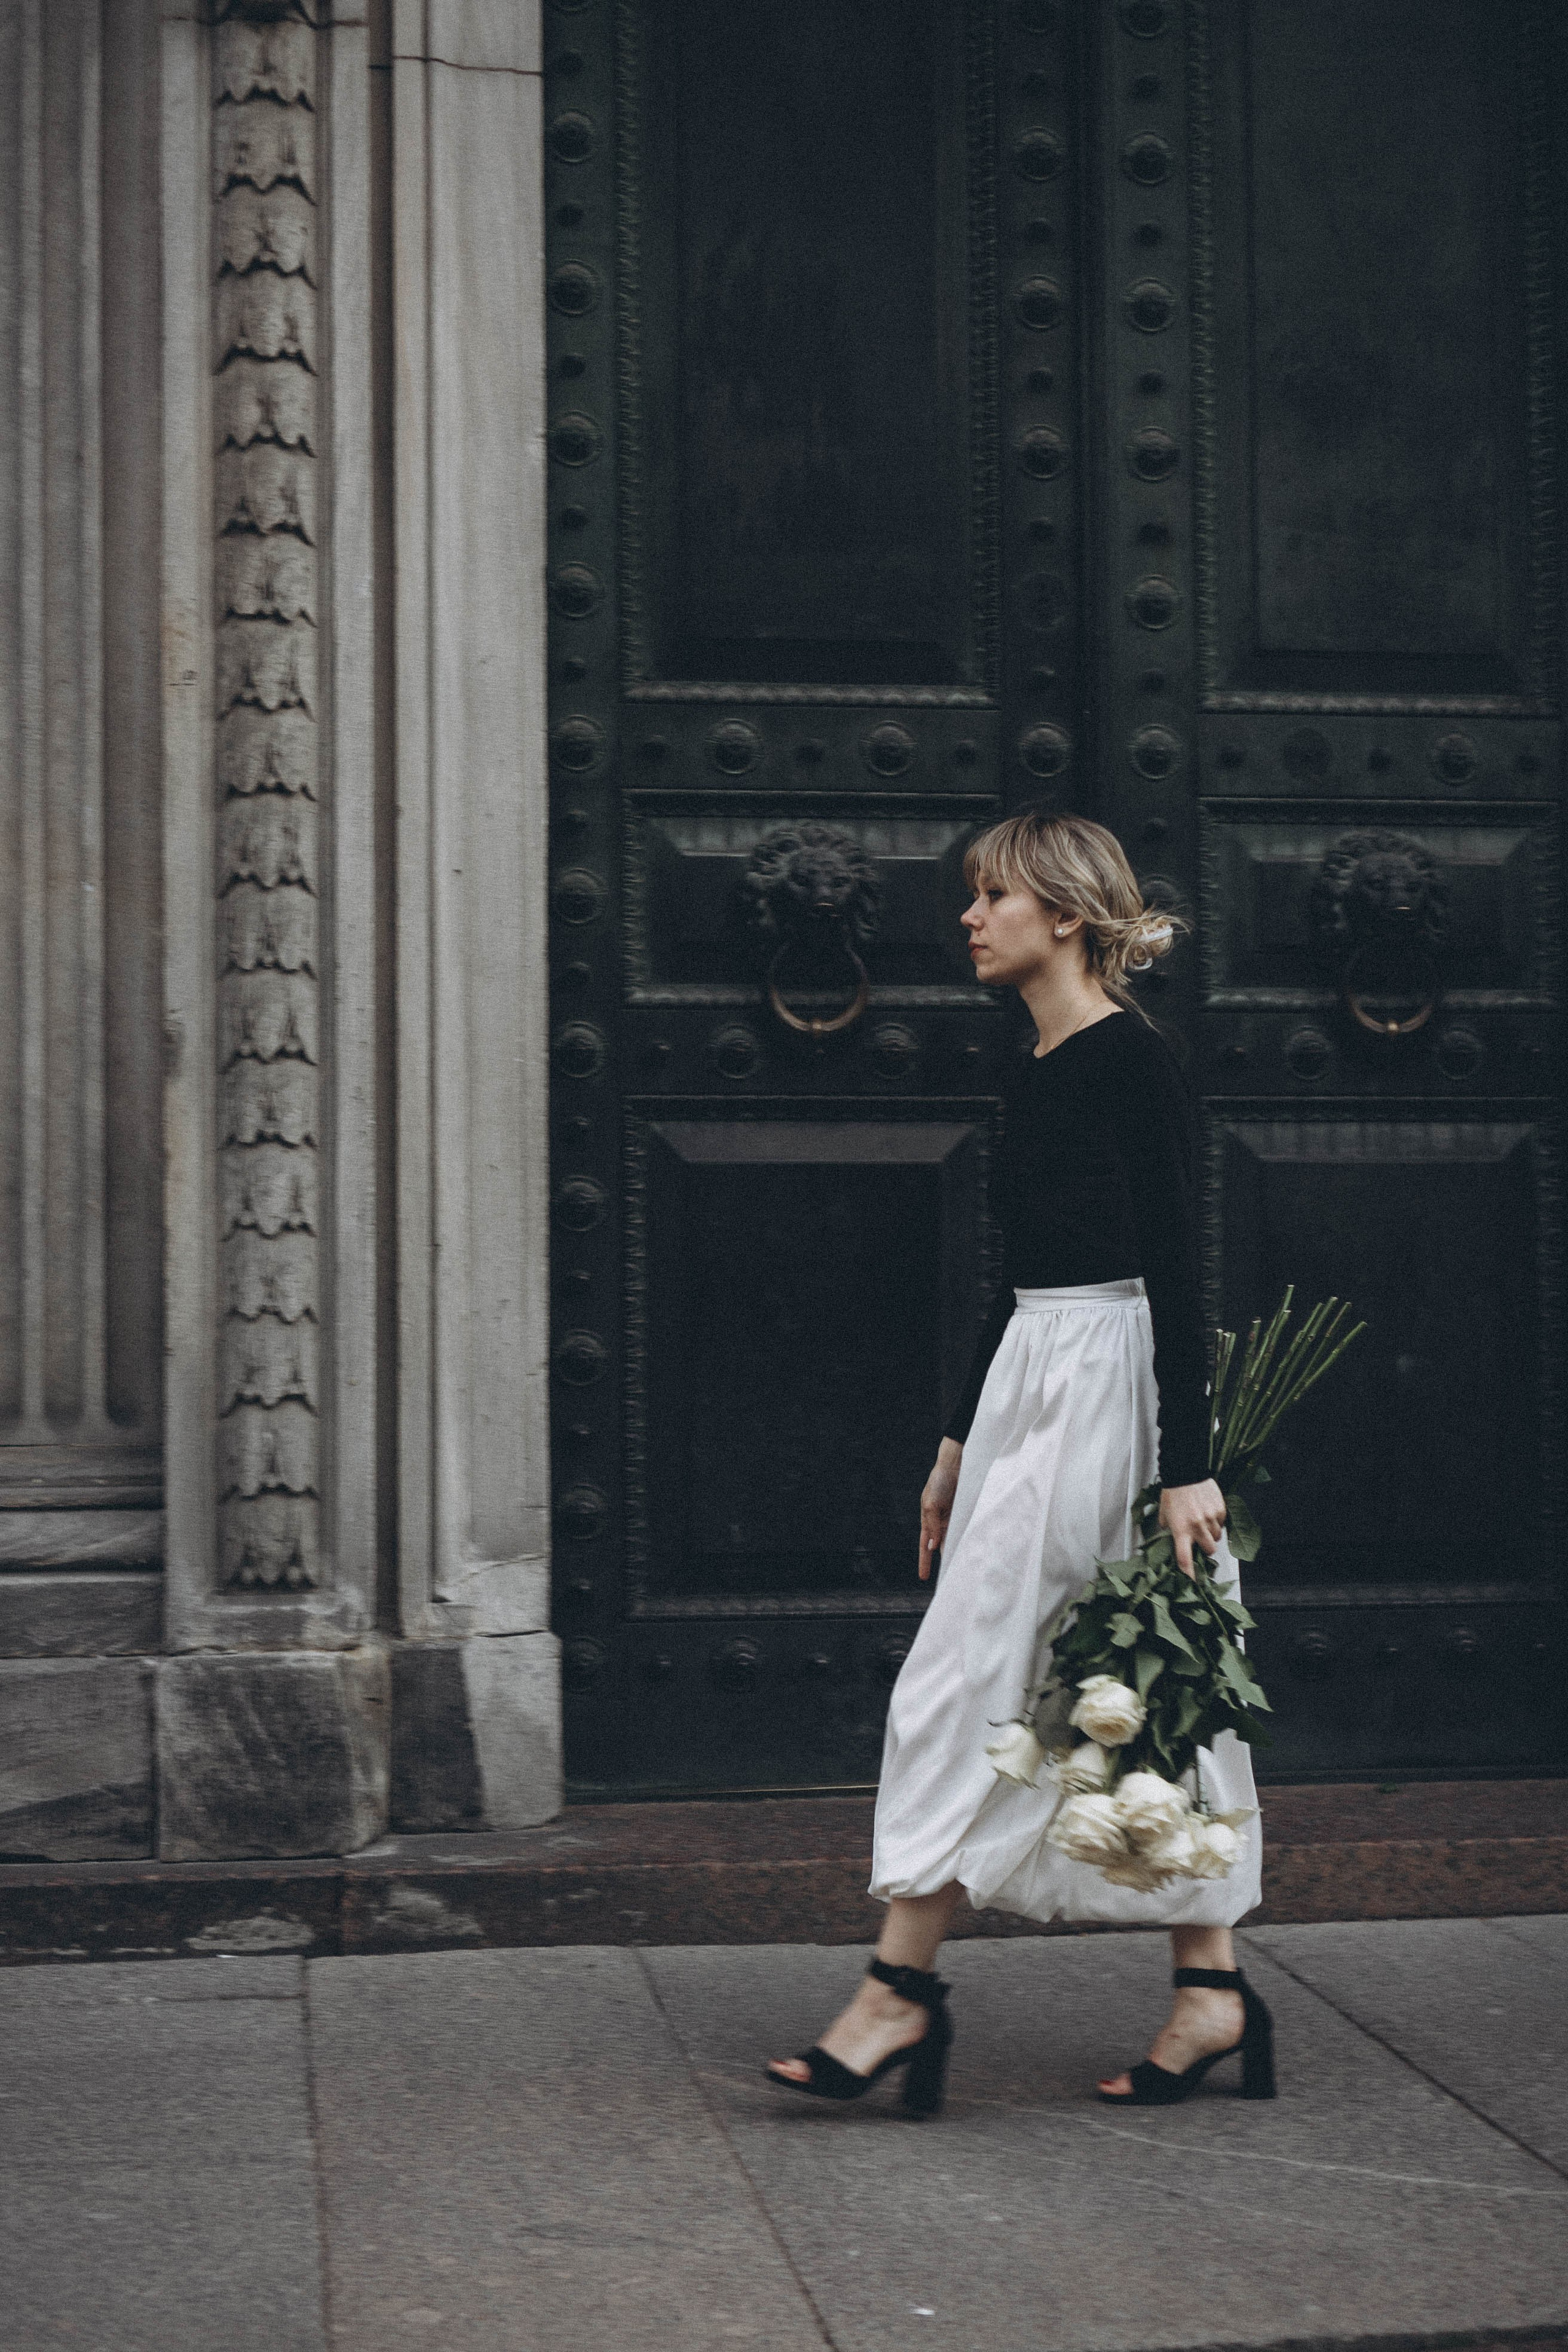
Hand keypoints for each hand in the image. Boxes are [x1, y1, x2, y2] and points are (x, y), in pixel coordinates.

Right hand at [918, 1438, 962, 1580]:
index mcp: (927, 1519)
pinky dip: (967, 1539)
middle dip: (943, 1560)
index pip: (924, 1545)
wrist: (957, 1464)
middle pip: (940, 1546)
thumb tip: (932, 1546)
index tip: (923, 1577)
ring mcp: (954, 1518)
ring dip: (956, 1551)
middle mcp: (940, 1521)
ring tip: (961, 1568)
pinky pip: (965, 1530)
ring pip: (954, 1540)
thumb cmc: (939, 1481)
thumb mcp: (931, 1503)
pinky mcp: (966, 1513)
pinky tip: (971, 1550)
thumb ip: (932, 1526)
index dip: (924, 1561)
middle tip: (948, 1577)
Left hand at [1159, 1478, 1226, 1576]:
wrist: (1187, 1471)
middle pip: (1209, 1551)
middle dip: (1206, 1548)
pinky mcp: (1220, 1510)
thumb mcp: (1164, 1514)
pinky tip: (1208, 1511)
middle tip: (1200, 1539)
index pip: (1185, 1558)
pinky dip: (1217, 1521)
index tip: (1191, 1582)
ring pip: (1217, 1538)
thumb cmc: (1173, 1492)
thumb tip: (1172, 1540)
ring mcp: (1210, 1519)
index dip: (1188, 1573)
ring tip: (1202, 1520)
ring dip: (1211, 1534)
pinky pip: (1222, 1524)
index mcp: (1180, 1530)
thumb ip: (1169, 1529)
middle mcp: (1197, 1527)